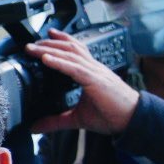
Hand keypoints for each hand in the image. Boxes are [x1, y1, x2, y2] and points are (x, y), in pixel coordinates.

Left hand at [26, 28, 140, 133]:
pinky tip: (46, 58)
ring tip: (33, 48)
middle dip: (49, 43)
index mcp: (90, 72)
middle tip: (31, 43)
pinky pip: (74, 68)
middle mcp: (93, 68)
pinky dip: (59, 62)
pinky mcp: (95, 80)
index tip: (47, 36)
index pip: (75, 51)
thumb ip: (55, 121)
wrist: (133, 119)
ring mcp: (95, 72)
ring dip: (49, 49)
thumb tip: (35, 127)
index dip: (62, 41)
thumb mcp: (77, 119)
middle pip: (69, 49)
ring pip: (69, 54)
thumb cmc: (112, 115)